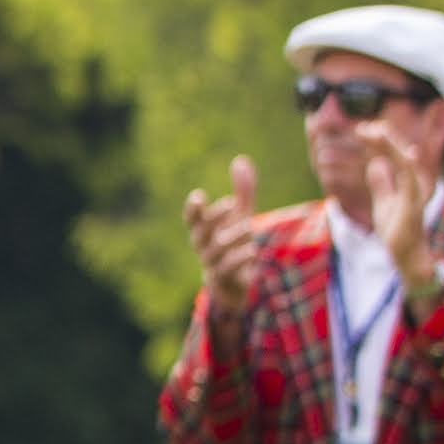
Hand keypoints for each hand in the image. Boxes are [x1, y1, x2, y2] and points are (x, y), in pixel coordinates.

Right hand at [182, 156, 266, 318]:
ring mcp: (211, 263)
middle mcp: (202, 246)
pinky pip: (227, 268)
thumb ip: (242, 191)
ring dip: (231, 236)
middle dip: (214, 217)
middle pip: (200, 231)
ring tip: (249, 226)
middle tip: (232, 202)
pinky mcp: (224, 278)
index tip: (199, 195)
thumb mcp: (240, 217)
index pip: (192, 218)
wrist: (233, 284)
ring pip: (215, 249)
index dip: (193, 208)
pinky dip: (238, 258)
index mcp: (203, 230)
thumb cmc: (233, 245)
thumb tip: (241, 160)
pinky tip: (251, 250)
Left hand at [362, 134, 441, 297]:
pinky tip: (408, 152)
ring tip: (375, 132)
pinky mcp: (414, 204)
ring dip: (390, 144)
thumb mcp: (383, 200)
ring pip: (405, 161)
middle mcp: (416, 181)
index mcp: (408, 179)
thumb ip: (382, 182)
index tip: (362, 130)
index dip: (379, 140)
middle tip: (364, 127)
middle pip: (400, 152)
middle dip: (383, 137)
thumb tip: (376, 164)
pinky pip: (413, 182)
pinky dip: (411, 166)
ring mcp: (416, 191)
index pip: (393, 153)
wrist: (405, 253)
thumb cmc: (398, 228)